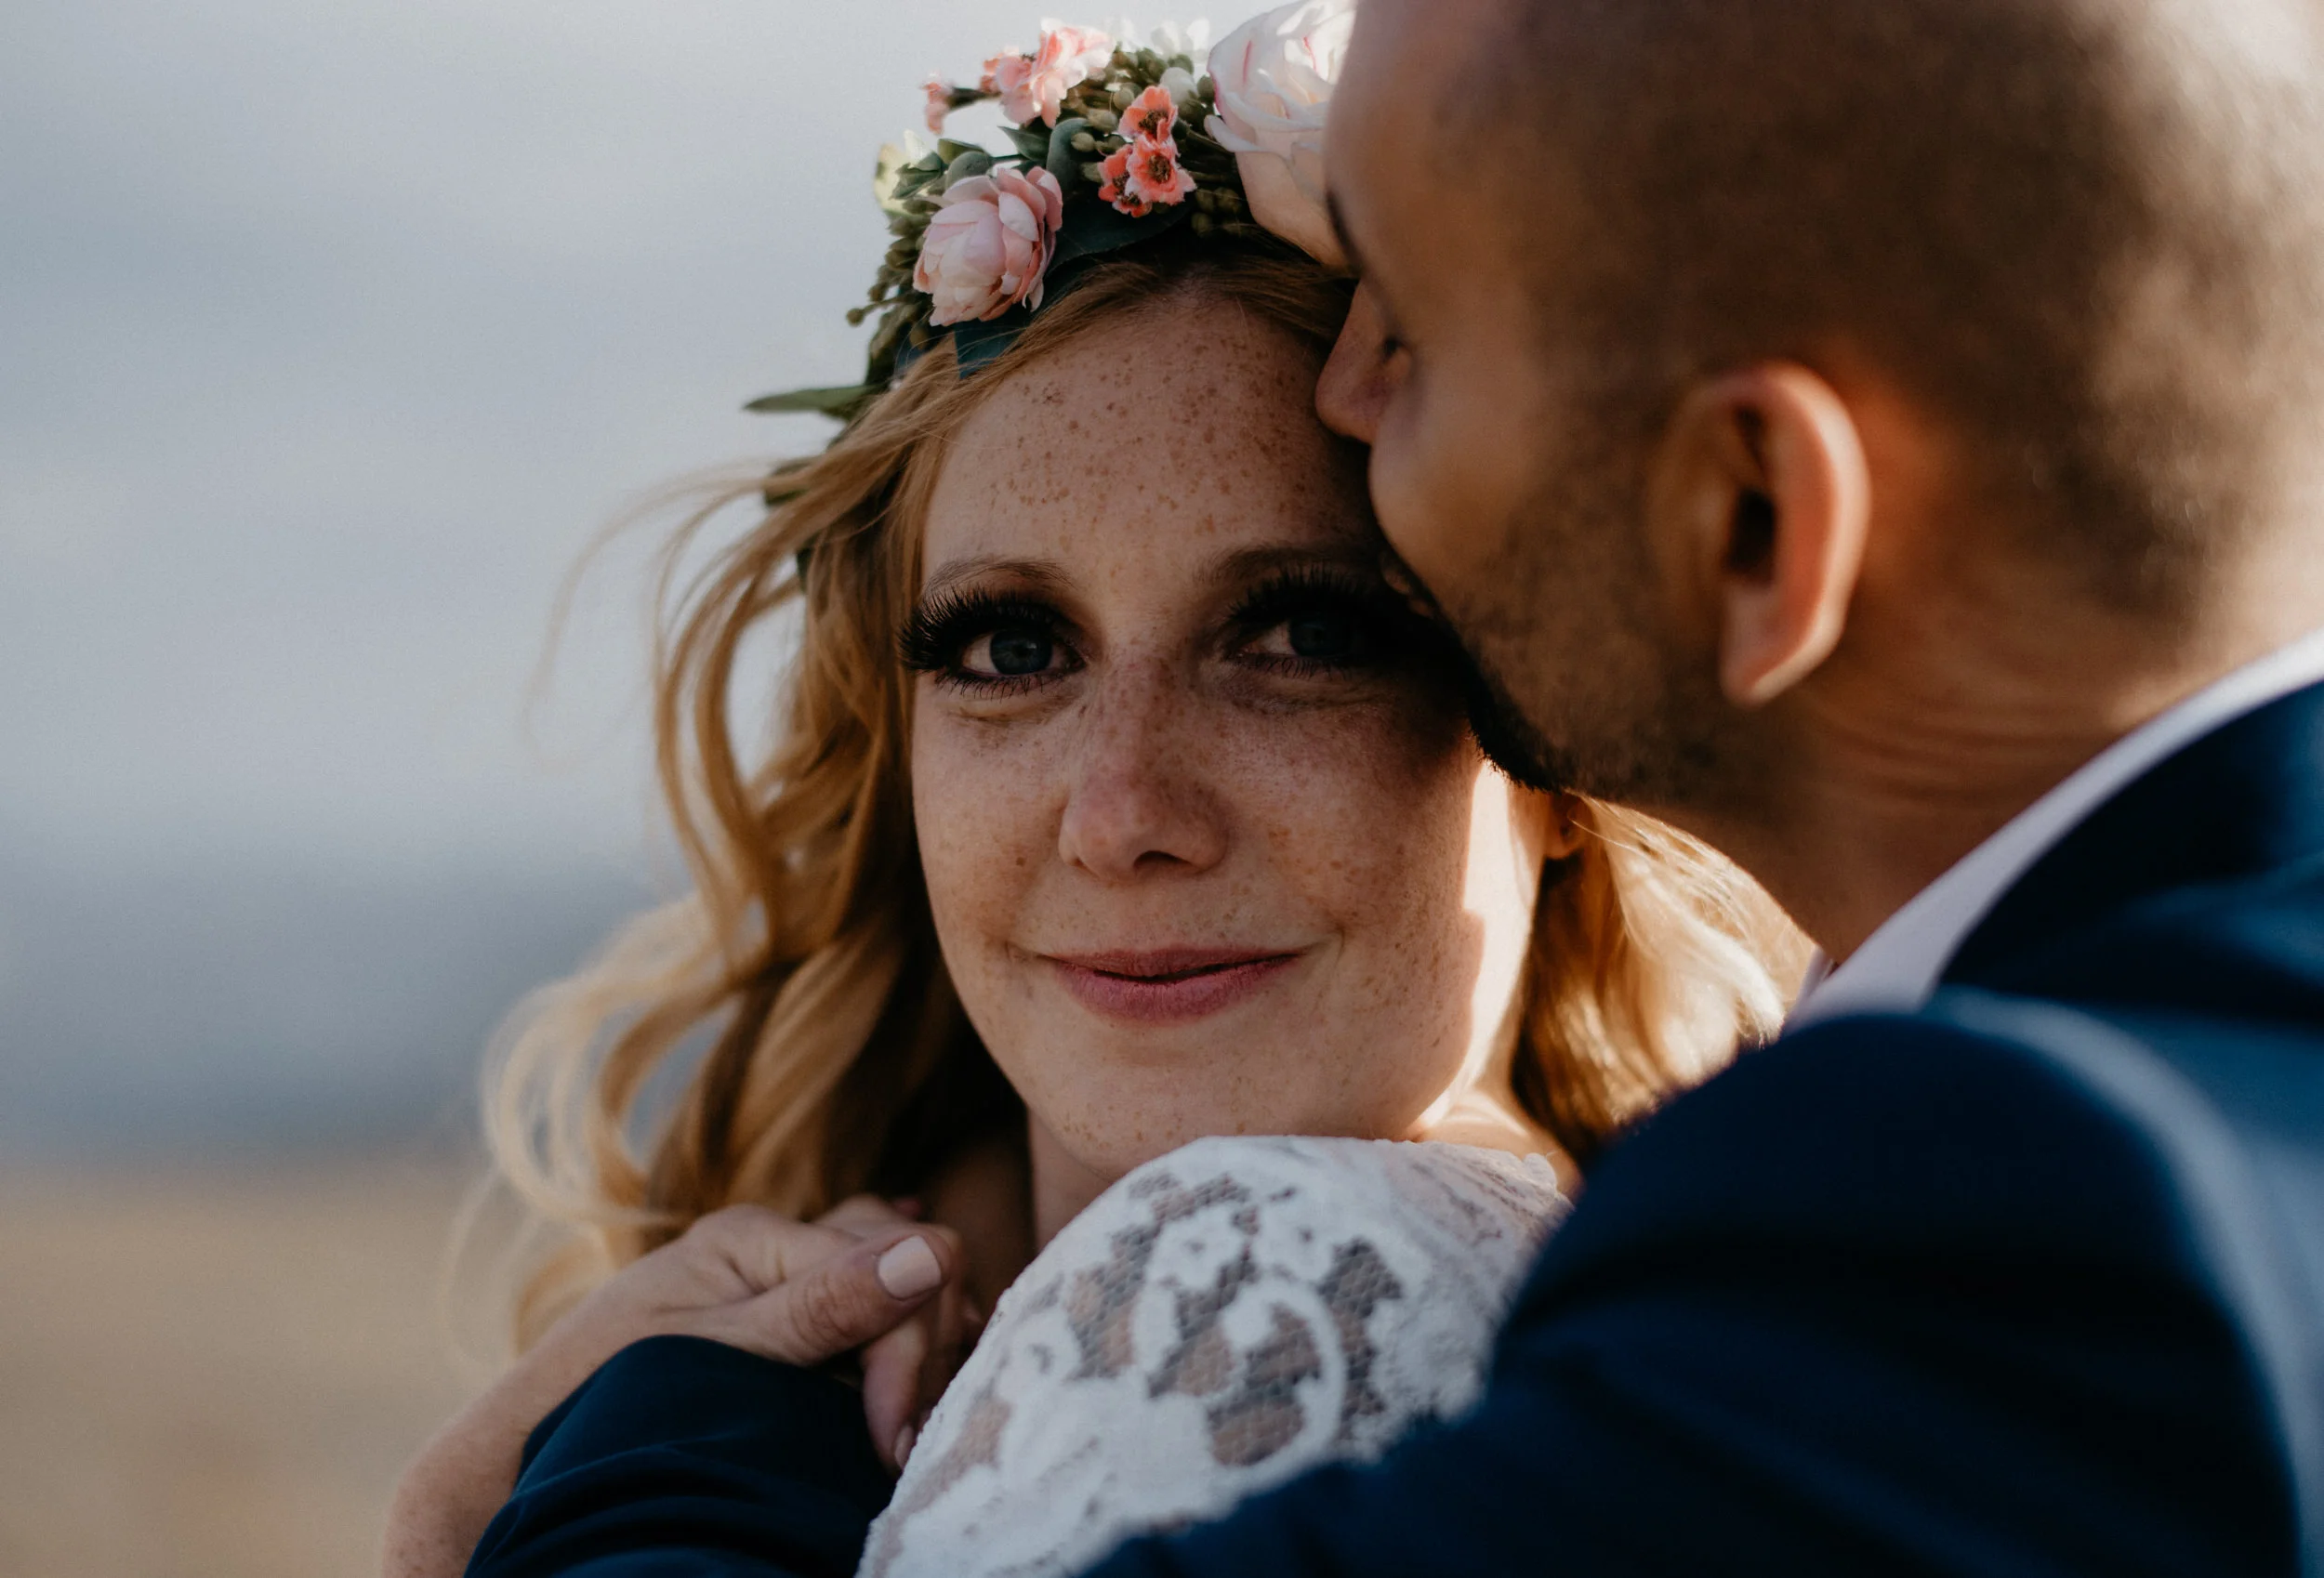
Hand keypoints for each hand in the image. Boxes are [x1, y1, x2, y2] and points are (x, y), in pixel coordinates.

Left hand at [380, 1204, 960, 1577]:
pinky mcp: (791, 1316)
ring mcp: (786, 1276)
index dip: (906, 1356)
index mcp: (757, 1234)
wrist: (536, 1443)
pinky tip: (903, 1380)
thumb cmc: (615, 1395)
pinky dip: (900, 1344)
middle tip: (894, 1448)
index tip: (889, 1442)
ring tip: (898, 1427)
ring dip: (917, 1353)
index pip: (894, 1263)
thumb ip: (826, 1307)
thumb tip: (934, 1249)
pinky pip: (877, 1307)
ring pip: (904, 1285)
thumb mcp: (727, 1355)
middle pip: (909, 1266)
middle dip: (918, 1356)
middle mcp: (778, 1242)